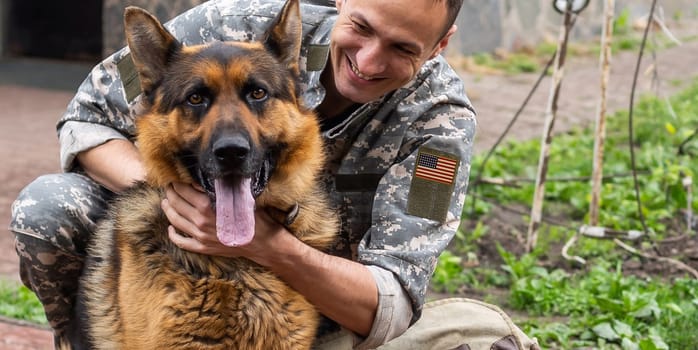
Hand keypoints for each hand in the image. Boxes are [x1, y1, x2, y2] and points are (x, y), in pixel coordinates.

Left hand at [161, 181, 290, 264]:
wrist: (263, 243)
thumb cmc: (254, 217)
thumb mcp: (240, 196)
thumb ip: (223, 187)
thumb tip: (210, 174)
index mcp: (208, 206)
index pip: (183, 190)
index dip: (177, 183)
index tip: (175, 178)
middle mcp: (201, 221)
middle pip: (176, 204)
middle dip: (170, 193)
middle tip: (169, 187)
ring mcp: (200, 236)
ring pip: (175, 221)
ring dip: (168, 210)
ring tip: (166, 202)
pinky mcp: (202, 248)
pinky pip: (181, 242)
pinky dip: (173, 235)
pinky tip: (171, 228)